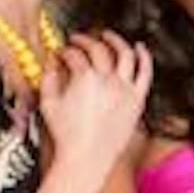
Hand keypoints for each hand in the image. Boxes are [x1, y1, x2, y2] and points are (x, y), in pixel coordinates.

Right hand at [41, 30, 150, 187]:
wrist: (87, 157)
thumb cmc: (68, 135)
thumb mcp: (48, 103)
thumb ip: (49, 78)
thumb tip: (52, 63)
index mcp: (85, 79)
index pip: (75, 55)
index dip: (66, 51)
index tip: (62, 53)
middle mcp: (107, 80)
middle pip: (98, 49)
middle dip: (85, 41)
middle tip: (78, 40)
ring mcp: (125, 89)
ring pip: (125, 54)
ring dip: (116, 40)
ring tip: (108, 35)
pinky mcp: (137, 99)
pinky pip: (145, 72)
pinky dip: (144, 57)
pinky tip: (140, 48)